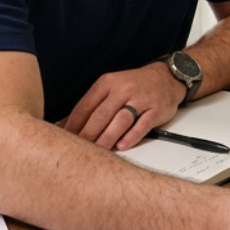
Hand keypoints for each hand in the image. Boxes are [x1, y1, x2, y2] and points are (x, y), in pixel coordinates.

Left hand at [62, 62, 183, 149]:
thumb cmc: (136, 85)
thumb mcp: (110, 88)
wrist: (167, 77)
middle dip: (88, 135)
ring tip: (98, 151)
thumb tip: (62, 125)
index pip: (85, 106)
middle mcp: (123, 89)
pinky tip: (122, 146)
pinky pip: (142, 125)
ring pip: (120, 120)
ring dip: (107, 138)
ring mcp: (141, 99)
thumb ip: (90, 106)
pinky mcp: (156, 109)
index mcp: (108, 83)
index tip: (65, 139)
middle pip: (101, 115)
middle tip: (79, 150)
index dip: (74, 124)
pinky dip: (131, 137)